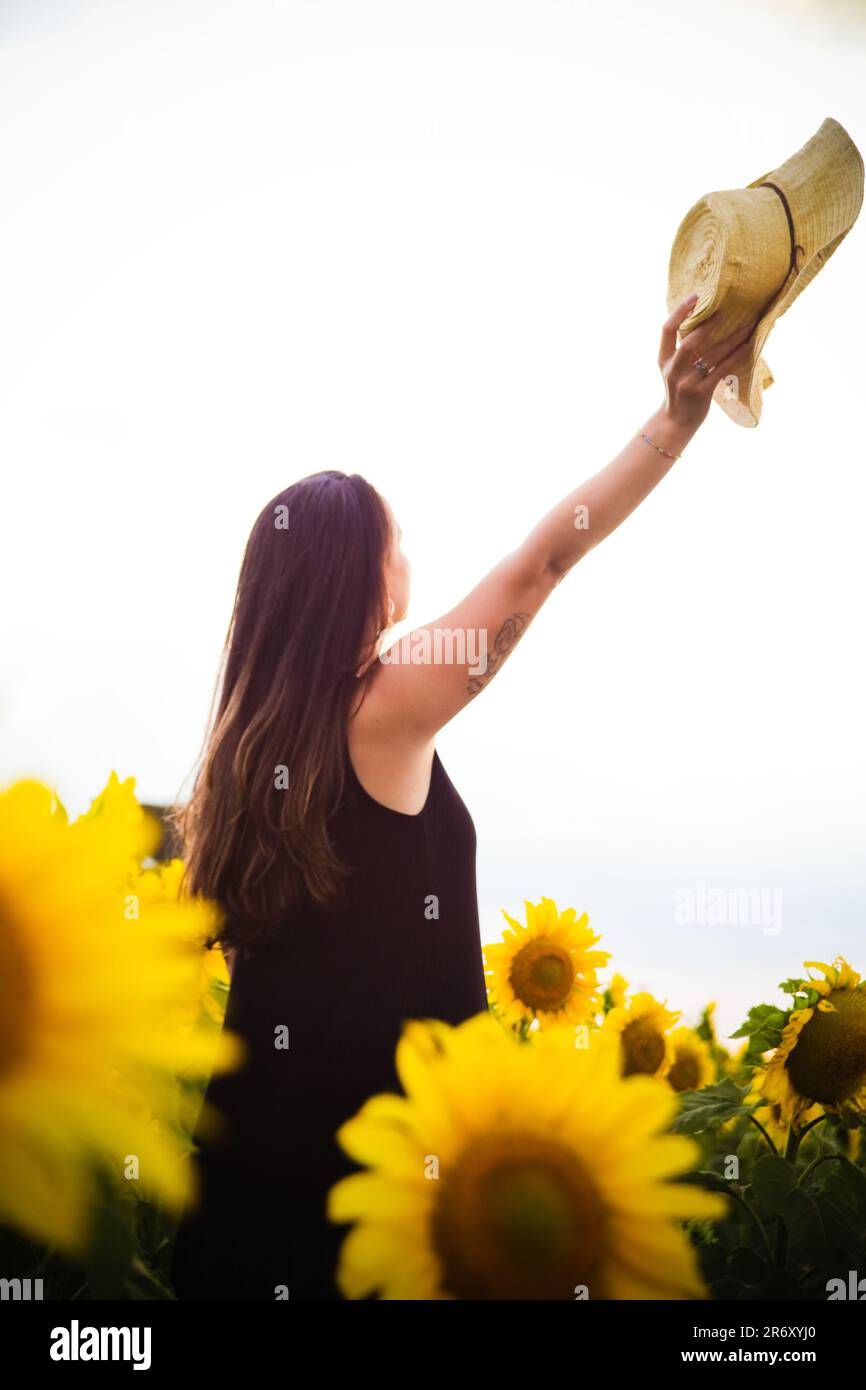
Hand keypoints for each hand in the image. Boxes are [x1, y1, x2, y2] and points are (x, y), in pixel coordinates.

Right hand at [658, 295, 753, 429]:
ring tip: (748, 326)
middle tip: (726, 311)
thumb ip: (681, 349)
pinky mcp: (701, 393)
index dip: (680, 311)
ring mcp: (686, 383)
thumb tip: (704, 322)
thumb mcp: (672, 368)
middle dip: (708, 325)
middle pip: (689, 342)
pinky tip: (748, 346)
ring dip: (731, 339)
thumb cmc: (678, 390)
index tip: (695, 296)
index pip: (667, 329)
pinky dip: (736, 356)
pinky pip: (722, 370)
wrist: (676, 422)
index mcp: (663, 360)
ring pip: (711, 356)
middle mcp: (673, 370)